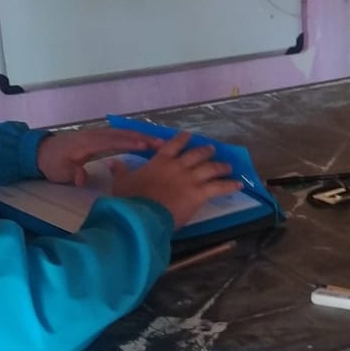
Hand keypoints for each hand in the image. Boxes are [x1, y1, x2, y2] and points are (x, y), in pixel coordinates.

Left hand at [36, 125, 164, 185]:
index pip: (112, 141)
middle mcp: (95, 135)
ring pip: (123, 133)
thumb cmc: (52, 162)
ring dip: (141, 136)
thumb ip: (73, 174)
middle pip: (122, 134)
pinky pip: (119, 135)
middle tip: (162, 143)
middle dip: (142, 137)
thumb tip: (81, 178)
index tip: (146, 145)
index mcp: (87, 143)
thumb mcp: (60, 171)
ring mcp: (98, 135)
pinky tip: (146, 142)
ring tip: (160, 142)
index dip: (129, 142)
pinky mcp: (99, 138)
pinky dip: (134, 137)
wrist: (41, 152)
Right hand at [107, 131, 234, 228]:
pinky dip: (229, 185)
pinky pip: (219, 187)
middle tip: (211, 149)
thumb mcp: (121, 183)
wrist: (142, 214)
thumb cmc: (130, 199)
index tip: (188, 135)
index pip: (173, 145)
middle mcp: (178, 166)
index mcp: (160, 161)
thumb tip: (111, 162)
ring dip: (220, 166)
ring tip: (227, 166)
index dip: (182, 139)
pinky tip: (239, 185)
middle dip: (205, 151)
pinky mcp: (199, 193)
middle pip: (196, 154)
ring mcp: (190, 179)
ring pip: (210, 168)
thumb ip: (120, 171)